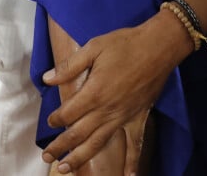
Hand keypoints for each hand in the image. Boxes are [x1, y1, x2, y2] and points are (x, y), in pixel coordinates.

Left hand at [42, 12, 192, 173]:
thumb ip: (70, 65)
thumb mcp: (95, 46)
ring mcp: (123, 116)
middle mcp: (106, 110)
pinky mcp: (138, 117)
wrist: (159, 45)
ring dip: (80, 158)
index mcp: (94, 93)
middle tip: (47, 157)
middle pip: (78, 134)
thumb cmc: (127, 43)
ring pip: (97, 143)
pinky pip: (135, 144)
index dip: (56, 118)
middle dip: (60, 147)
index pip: (68, 114)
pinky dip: (132, 162)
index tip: (51, 120)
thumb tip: (47, 78)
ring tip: (65, 169)